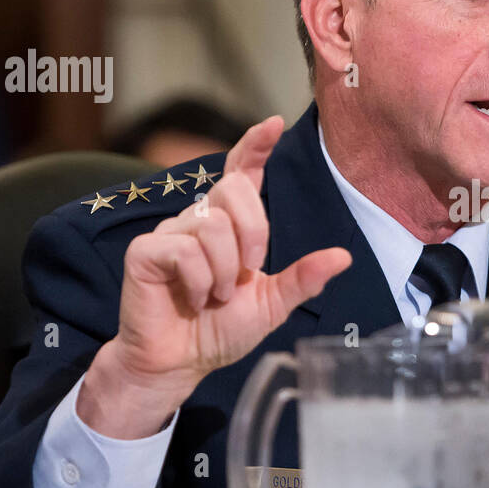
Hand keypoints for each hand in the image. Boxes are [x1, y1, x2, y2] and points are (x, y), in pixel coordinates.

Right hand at [79, 116, 350, 436]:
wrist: (181, 362)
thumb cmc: (219, 330)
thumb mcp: (271, 304)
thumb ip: (303, 278)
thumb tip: (343, 257)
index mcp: (230, 226)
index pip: (241, 173)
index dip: (255, 146)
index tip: (274, 124)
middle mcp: (199, 220)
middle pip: (233, 190)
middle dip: (253, 233)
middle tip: (247, 273)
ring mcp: (170, 232)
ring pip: (212, 225)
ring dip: (223, 269)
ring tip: (215, 296)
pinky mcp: (145, 252)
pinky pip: (183, 249)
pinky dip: (198, 280)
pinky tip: (194, 298)